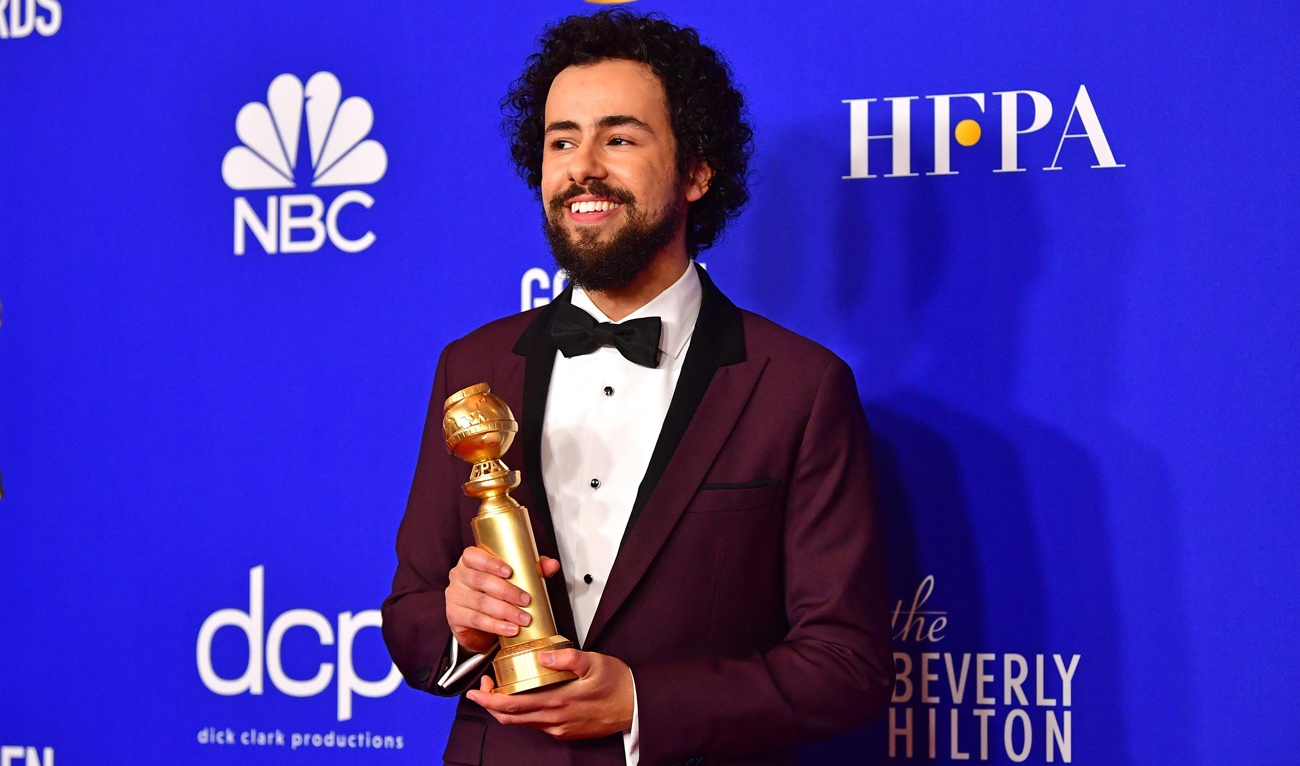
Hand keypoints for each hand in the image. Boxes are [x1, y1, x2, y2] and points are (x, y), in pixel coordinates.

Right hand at [445, 547, 560, 654]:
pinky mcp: (454, 616)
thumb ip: (532, 568)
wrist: (476, 620)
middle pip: (481, 581)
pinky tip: (511, 629)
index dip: (491, 563)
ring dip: (505, 611)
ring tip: (524, 618)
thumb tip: (552, 564)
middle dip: (507, 591)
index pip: (473, 556)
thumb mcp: (512, 577)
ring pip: (480, 603)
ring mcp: (454, 596)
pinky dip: (496, 626)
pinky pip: (476, 620)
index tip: (510, 572)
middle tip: (527, 600)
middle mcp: (458, 576)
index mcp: (470, 560)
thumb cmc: (494, 591)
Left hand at [467, 648, 633, 739]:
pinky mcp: (566, 731)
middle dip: (491, 703)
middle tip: (484, 686)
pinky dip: (525, 711)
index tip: (476, 690)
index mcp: (558, 702)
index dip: (489, 699)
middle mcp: (555, 720)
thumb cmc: (618, 684)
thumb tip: (545, 654)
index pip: (512, 705)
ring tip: (503, 687)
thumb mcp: (595, 662)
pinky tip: (528, 696)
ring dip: (507, 707)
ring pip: (523, 722)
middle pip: (511, 718)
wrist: (637, 707)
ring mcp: (560, 728)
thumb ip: (568, 658)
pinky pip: (537, 724)